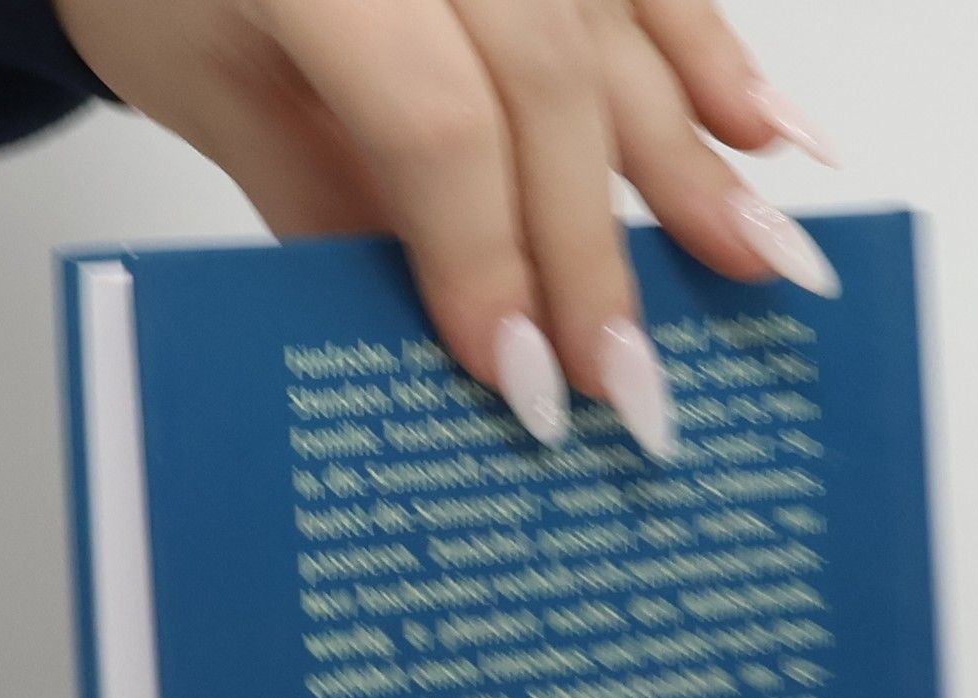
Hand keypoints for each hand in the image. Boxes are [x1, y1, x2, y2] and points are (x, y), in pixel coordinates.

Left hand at [52, 0, 839, 456]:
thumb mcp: (207, 93)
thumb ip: (328, 205)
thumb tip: (443, 339)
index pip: (433, 120)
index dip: (487, 258)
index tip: (521, 381)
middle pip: (545, 83)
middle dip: (593, 248)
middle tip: (631, 382)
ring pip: (612, 29)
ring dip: (692, 159)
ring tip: (755, 267)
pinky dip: (714, 52)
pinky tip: (770, 133)